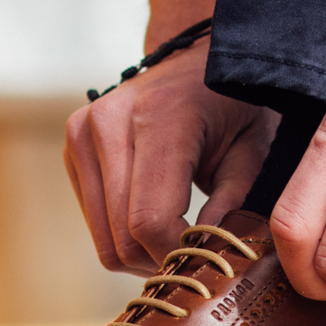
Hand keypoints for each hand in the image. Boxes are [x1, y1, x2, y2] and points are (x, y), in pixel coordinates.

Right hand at [65, 42, 276, 272]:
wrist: (197, 61)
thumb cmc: (235, 106)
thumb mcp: (252, 150)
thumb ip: (233, 204)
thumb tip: (208, 255)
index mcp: (158, 117)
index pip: (149, 221)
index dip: (179, 256)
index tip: (210, 262)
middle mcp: (108, 121)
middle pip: (121, 237)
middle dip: (162, 262)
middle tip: (198, 264)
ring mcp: (83, 131)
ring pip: (104, 240)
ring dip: (142, 256)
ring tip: (180, 243)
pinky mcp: (73, 145)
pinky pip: (94, 222)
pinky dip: (125, 235)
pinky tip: (156, 220)